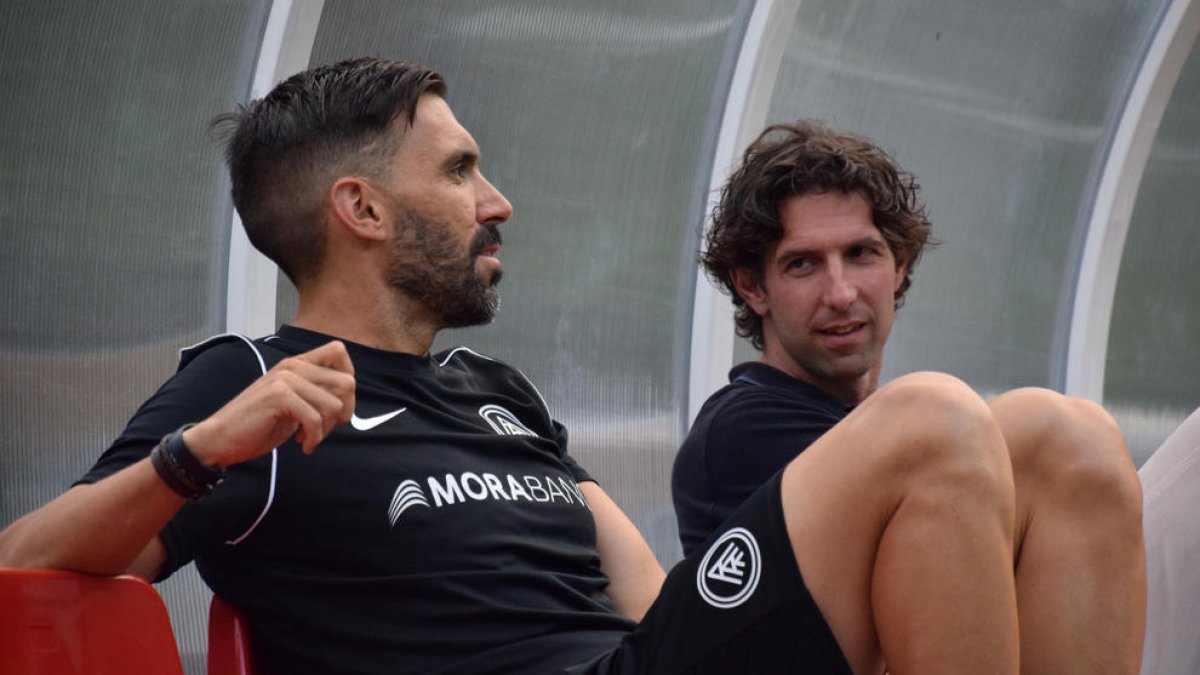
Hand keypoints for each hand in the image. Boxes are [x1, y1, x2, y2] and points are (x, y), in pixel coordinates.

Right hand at [181, 341, 355, 466]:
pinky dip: (314, 438)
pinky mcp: (279, 396)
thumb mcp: (293, 404)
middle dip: (343, 411)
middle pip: (347, 382)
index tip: (335, 405)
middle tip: (323, 428)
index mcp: (297, 364)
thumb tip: (348, 403)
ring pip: (334, 404)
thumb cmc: (258, 425)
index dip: (347, 378)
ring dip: (325, 429)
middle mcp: (293, 366)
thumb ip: (315, 395)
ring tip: (308, 437)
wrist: (221, 438)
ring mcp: (285, 379)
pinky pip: (316, 419)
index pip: (339, 352)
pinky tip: (301, 445)